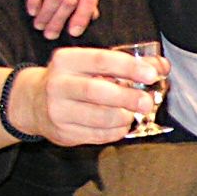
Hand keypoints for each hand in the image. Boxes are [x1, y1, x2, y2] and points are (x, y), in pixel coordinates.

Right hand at [15, 48, 168, 145]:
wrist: (33, 102)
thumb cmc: (74, 79)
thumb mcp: (92, 65)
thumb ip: (127, 64)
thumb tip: (163, 66)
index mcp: (66, 60)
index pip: (101, 60)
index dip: (129, 67)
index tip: (153, 73)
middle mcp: (57, 85)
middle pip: (96, 91)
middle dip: (127, 97)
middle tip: (147, 102)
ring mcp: (57, 111)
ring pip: (98, 118)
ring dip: (123, 118)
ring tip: (133, 115)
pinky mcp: (62, 133)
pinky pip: (97, 136)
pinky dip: (115, 132)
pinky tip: (121, 125)